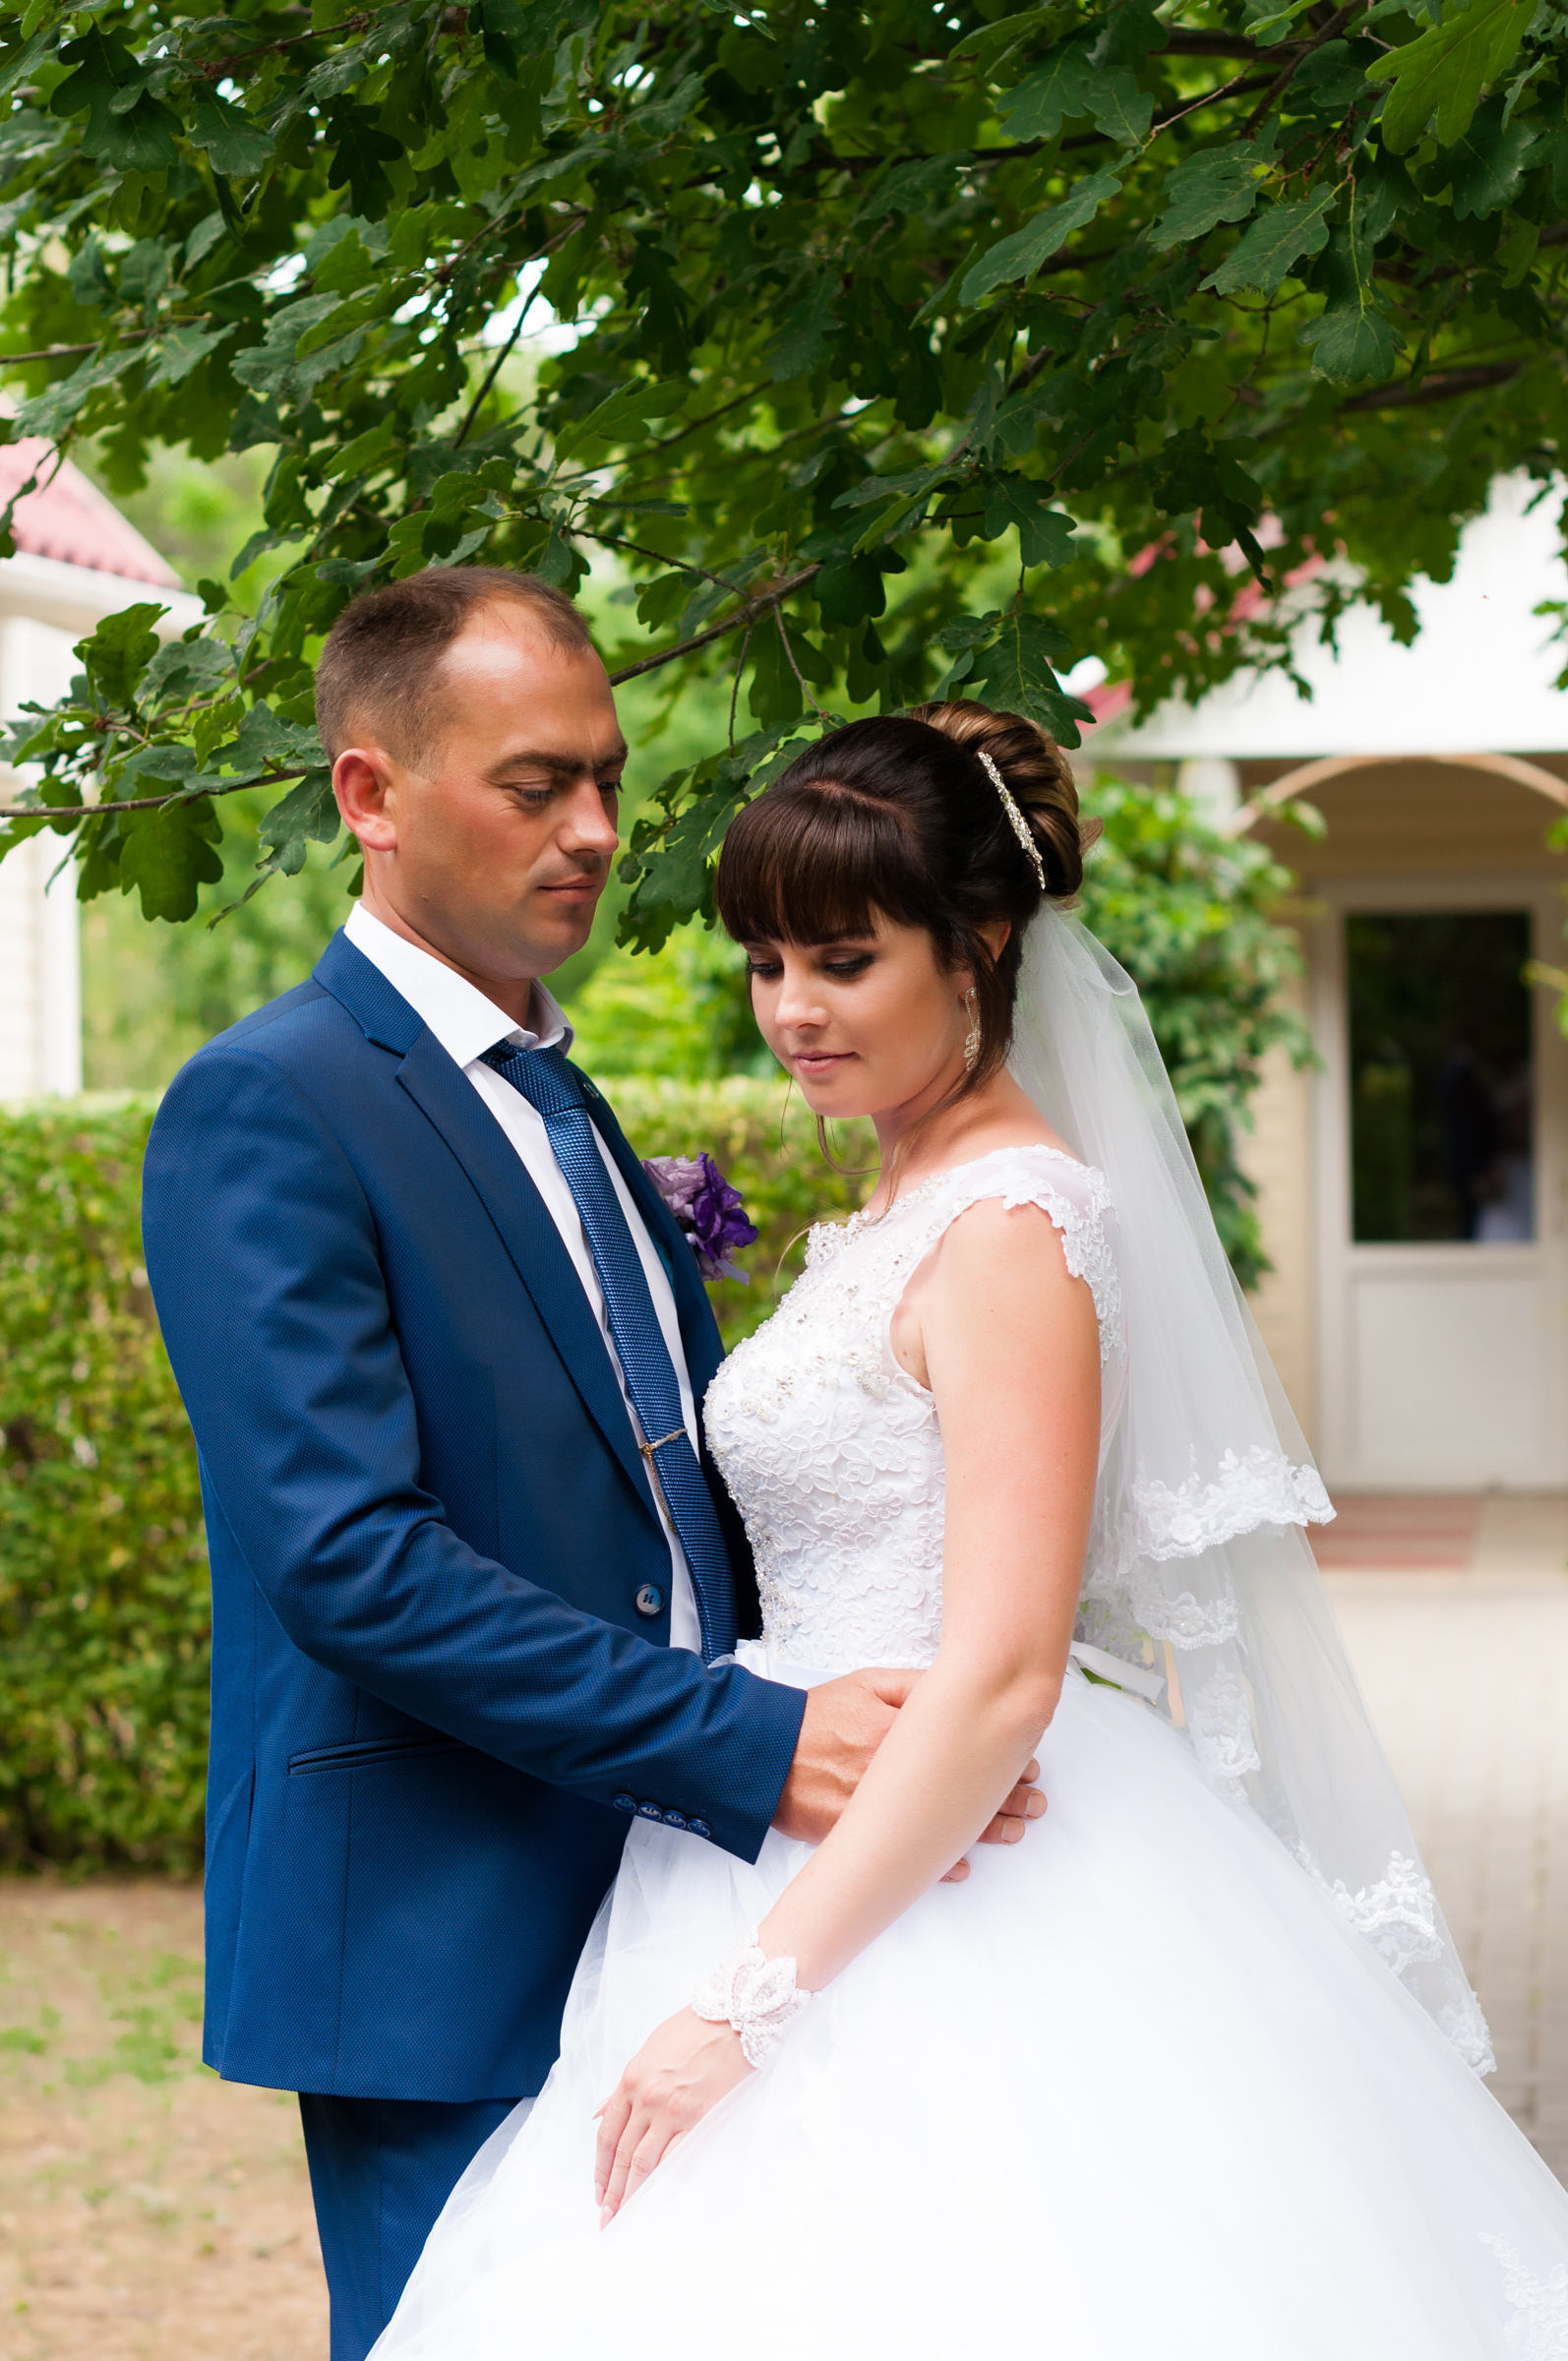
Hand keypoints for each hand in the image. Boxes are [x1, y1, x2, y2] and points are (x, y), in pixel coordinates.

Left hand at [594, 2006, 750, 2223]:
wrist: (732, 2013)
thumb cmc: (692, 2028)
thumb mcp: (648, 2049)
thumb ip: (624, 2086)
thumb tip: (598, 2112)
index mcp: (631, 2080)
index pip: (607, 2134)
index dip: (600, 2167)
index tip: (599, 2190)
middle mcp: (646, 2097)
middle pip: (621, 2153)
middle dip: (611, 2189)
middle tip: (606, 2215)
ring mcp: (671, 2109)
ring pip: (643, 2161)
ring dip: (631, 2192)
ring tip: (624, 2215)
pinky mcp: (698, 2116)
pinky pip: (676, 2155)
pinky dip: (664, 2178)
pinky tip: (657, 2196)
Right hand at [772, 1669, 1044, 1879]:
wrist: (762, 1753)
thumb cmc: (815, 1716)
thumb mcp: (866, 1685)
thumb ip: (912, 1687)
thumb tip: (952, 1689)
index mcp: (901, 1733)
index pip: (968, 1747)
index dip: (1003, 1759)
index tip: (1028, 1764)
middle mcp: (894, 1773)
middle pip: (963, 1790)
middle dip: (1007, 1799)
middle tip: (1035, 1805)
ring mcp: (876, 1807)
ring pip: (943, 1823)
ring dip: (984, 1831)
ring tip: (1015, 1832)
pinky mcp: (855, 1833)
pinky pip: (903, 1853)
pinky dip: (936, 1864)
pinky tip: (963, 1867)